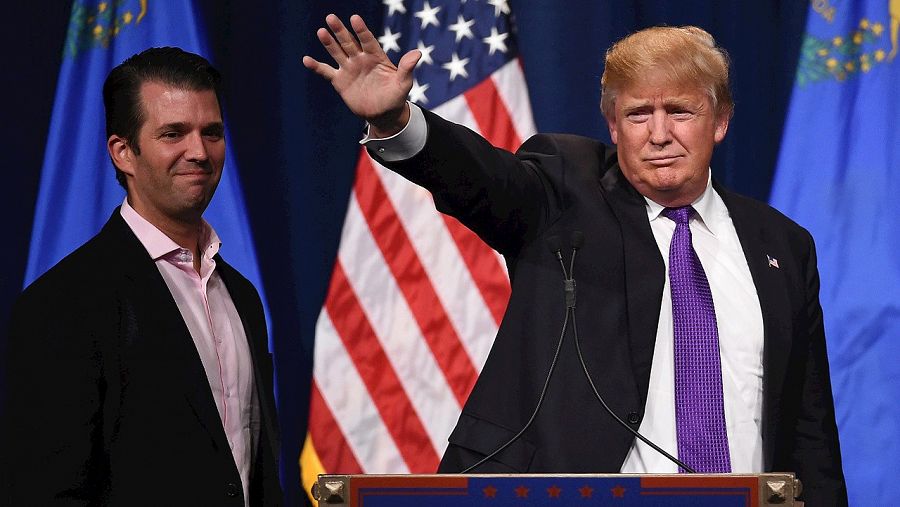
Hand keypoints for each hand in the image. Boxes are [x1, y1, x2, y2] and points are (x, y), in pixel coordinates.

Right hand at [303, 14, 420, 136]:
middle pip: (349, 42)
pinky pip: (326, 72)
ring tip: (321, 32)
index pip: (368, 40)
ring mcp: (349, 69)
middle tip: (331, 18)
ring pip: (337, 53)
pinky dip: (317, 66)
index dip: (362, 31)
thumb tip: (418, 53)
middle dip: (340, 31)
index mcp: (376, 57)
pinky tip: (306, 59)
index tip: (355, 19)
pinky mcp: (340, 81)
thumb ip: (407, 68)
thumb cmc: (395, 96)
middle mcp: (360, 59)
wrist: (384, 113)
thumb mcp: (403, 83)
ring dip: (329, 43)